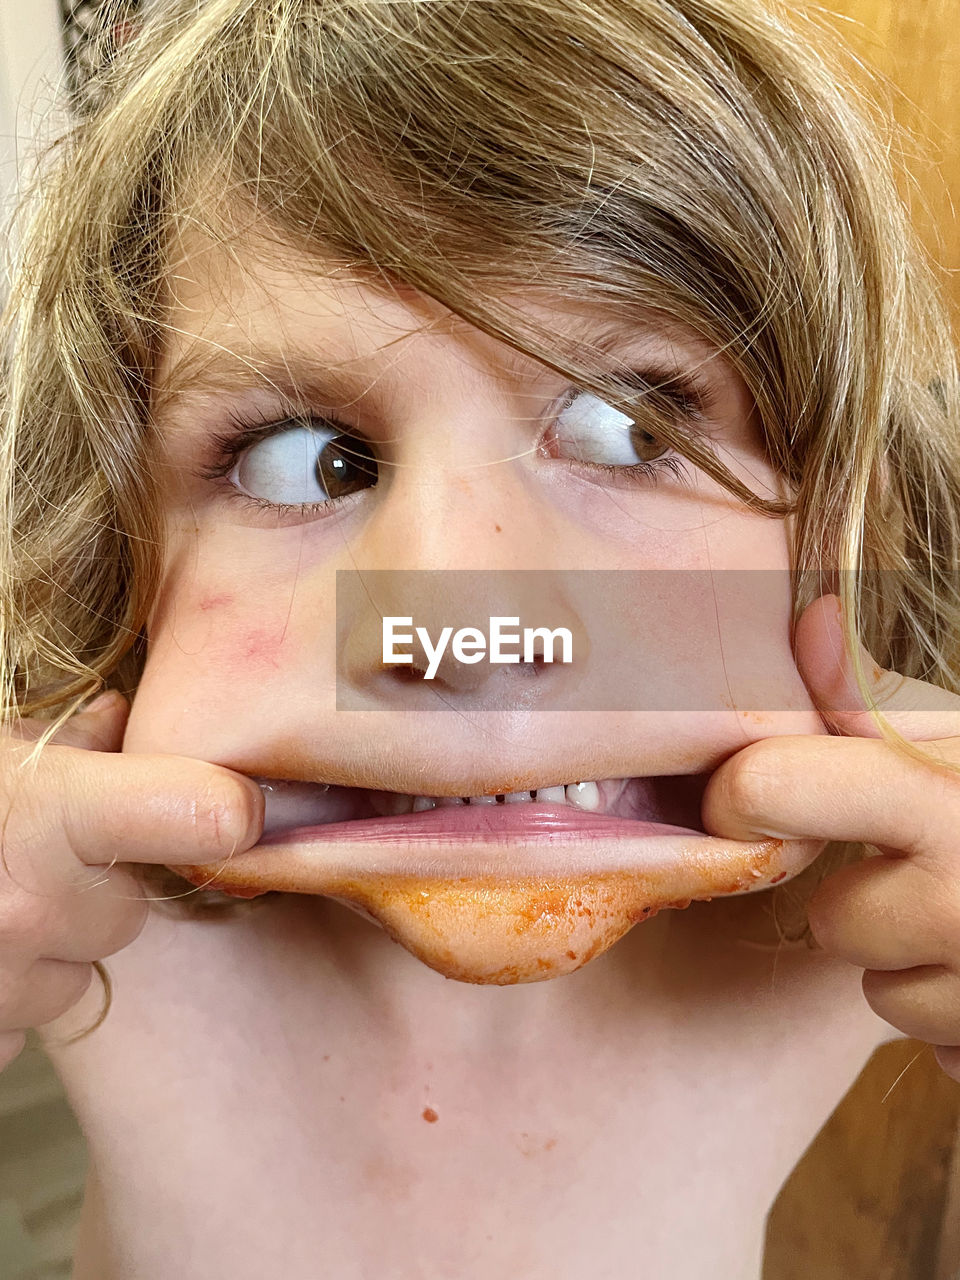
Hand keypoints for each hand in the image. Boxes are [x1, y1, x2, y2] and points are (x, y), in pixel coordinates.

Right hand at [0, 691, 262, 1070]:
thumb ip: (69, 739)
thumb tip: (126, 716)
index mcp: (48, 817)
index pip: (208, 817)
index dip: (230, 810)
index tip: (239, 807)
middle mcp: (30, 909)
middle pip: (136, 904)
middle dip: (103, 882)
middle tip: (43, 852)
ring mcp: (4, 985)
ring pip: (83, 966)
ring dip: (52, 940)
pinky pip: (27, 1012)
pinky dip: (9, 984)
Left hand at [701, 593, 959, 1080]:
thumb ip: (888, 692)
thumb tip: (809, 621)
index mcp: (946, 797)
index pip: (769, 789)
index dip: (745, 797)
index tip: (752, 803)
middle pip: (831, 921)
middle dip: (871, 900)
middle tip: (941, 861)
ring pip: (886, 995)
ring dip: (924, 965)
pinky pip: (946, 1050)